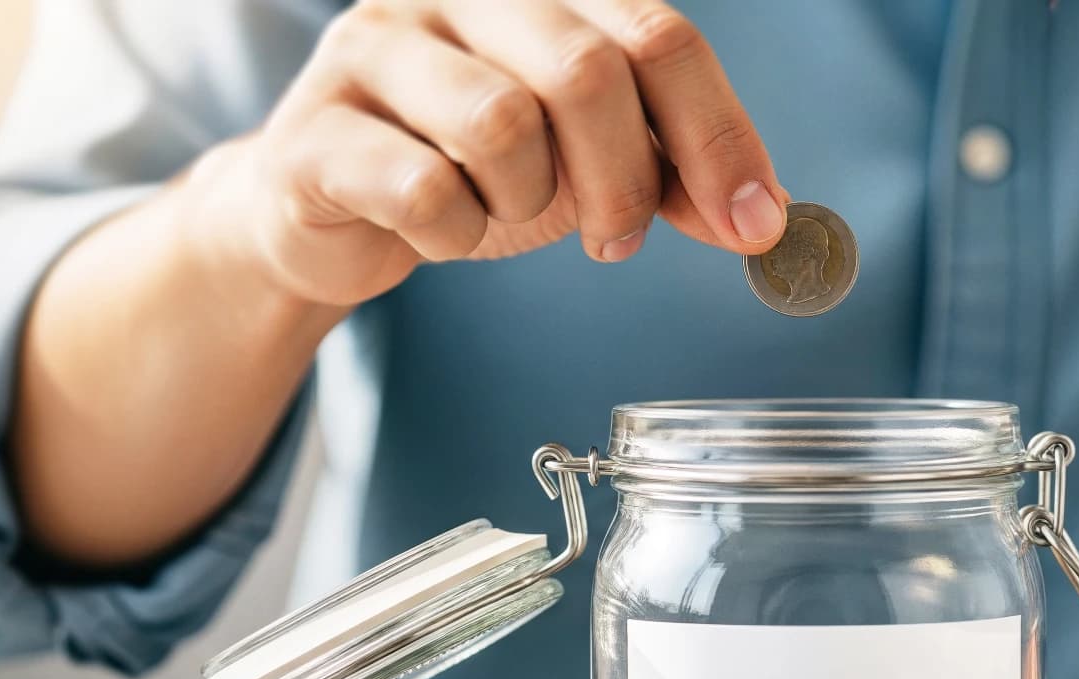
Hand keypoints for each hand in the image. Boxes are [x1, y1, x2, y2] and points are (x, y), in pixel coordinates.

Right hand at [187, 0, 788, 306]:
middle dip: (626, 180)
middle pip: (587, 70)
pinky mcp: (315, 129)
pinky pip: (423, 189)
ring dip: (529, 203)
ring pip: (504, 125)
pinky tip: (440, 231)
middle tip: (621, 241)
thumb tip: (763, 218)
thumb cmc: (469, 171)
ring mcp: (376, 48)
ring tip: (507, 215)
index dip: (719, 135)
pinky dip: (454, 233)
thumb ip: (670, 174)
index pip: (658, 37)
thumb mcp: (587, 164)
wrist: (329, 211)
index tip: (755, 223)